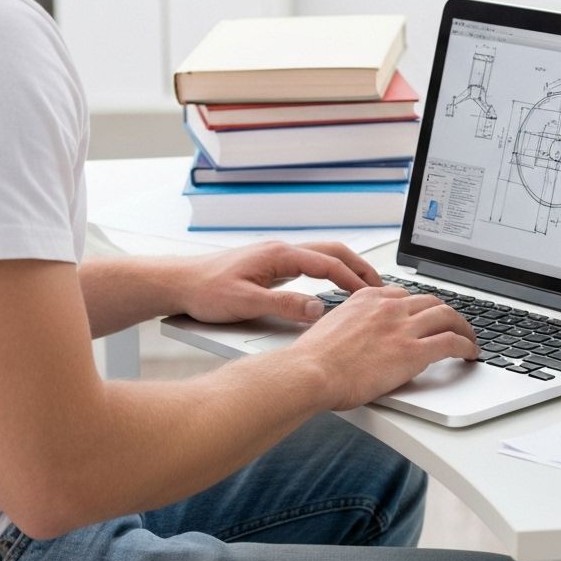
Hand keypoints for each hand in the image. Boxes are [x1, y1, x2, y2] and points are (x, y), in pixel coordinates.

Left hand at [170, 241, 382, 324]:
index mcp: (278, 255)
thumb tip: (317, 309)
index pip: (326, 263)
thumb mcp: (245, 303)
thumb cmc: (206, 290)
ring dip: (345, 267)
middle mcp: (280, 251)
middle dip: (358, 266)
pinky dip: (329, 272)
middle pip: (330, 251)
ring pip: (321, 256)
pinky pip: (309, 264)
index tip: (370, 295)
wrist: (180, 282)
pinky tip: (332, 288)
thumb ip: (283, 306)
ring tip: (363, 286)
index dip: (351, 279)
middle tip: (379, 285)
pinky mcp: (270, 266)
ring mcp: (276, 256)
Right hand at [289, 285, 478, 409]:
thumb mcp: (332, 326)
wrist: (311, 372)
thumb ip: (351, 324)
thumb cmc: (314, 358)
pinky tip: (470, 353)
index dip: (420, 307)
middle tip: (453, 325)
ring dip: (462, 327)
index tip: (425, 316)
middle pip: (430, 301)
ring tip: (469, 339)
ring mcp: (402, 327)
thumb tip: (356, 336)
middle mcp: (388, 307)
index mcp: (367, 298)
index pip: (405, 295)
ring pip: (446, 316)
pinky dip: (466, 346)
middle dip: (446, 313)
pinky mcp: (413, 351)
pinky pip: (451, 342)